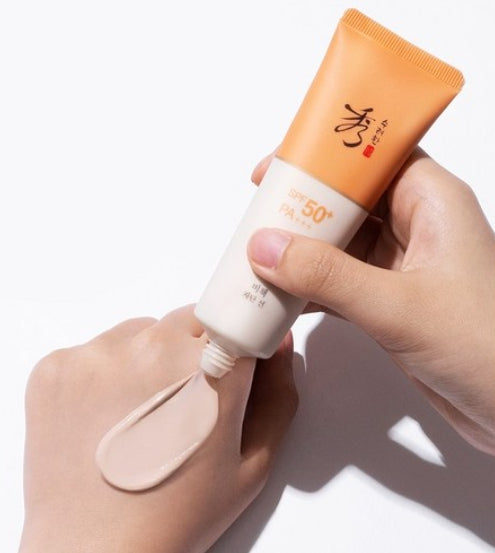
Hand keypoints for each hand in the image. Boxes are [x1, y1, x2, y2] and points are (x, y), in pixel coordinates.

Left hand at [20, 305, 296, 552]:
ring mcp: (100, 354)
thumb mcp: (252, 464)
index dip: (239, 339)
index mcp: (210, 370)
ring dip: (150, 359)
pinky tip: (109, 416)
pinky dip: (108, 373)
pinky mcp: (60, 365)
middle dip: (197, 351)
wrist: (94, 552)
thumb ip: (278, 396)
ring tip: (144, 414)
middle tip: (186, 402)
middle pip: (192, 321)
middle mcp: (154, 348)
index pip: (240, 317)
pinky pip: (99, 349)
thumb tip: (278, 346)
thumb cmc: (172, 515)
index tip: (234, 354)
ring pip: (144, 331)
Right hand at [248, 149, 494, 454]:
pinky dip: (311, 286)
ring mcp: (401, 265)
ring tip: (259, 255)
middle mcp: (416, 225)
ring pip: (341, 241)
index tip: (277, 168)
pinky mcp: (390, 300)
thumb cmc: (485, 346)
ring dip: (302, 249)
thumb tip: (265, 248)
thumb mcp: (398, 306)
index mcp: (431, 202)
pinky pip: (340, 280)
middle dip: (302, 206)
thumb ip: (329, 277)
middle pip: (348, 197)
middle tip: (259, 216)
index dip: (324, 154)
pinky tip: (282, 295)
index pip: (372, 155)